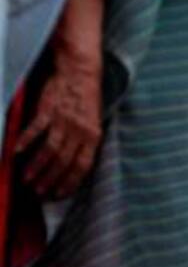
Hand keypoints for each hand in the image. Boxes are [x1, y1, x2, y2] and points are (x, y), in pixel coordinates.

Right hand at [16, 57, 102, 199]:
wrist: (80, 71)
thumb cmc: (86, 99)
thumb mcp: (93, 124)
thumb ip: (85, 143)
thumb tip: (75, 165)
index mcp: (93, 137)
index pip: (83, 167)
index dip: (71, 183)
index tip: (60, 195)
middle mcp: (80, 131)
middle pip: (64, 162)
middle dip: (51, 180)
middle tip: (39, 192)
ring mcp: (63, 120)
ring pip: (50, 150)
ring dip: (37, 167)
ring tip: (27, 180)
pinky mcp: (49, 109)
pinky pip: (36, 129)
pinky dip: (25, 142)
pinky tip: (16, 153)